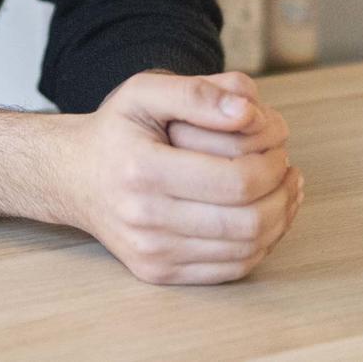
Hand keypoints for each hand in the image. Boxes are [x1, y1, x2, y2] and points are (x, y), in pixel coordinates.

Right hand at [59, 71, 303, 285]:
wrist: (74, 176)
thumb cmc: (116, 130)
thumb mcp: (145, 91)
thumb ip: (197, 91)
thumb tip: (248, 111)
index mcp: (142, 169)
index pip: (237, 181)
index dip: (273, 165)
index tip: (280, 148)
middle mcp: (144, 218)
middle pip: (247, 222)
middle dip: (282, 195)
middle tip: (288, 169)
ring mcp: (151, 251)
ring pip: (245, 251)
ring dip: (279, 220)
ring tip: (284, 191)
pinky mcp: (158, 272)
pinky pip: (229, 269)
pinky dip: (260, 245)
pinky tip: (265, 218)